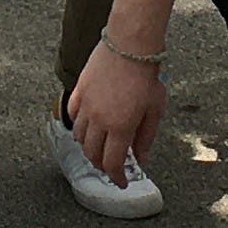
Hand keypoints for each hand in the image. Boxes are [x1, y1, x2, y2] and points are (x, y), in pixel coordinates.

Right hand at [67, 45, 167, 184]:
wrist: (129, 45)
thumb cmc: (146, 76)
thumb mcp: (154, 110)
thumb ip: (146, 137)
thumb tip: (141, 158)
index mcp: (120, 127)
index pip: (112, 163)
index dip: (116, 177)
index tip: (121, 182)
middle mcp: (99, 120)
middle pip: (92, 154)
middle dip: (102, 165)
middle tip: (111, 167)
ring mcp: (86, 106)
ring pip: (79, 137)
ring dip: (89, 147)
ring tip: (99, 146)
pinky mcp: (79, 91)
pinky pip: (72, 115)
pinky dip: (78, 125)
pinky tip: (88, 125)